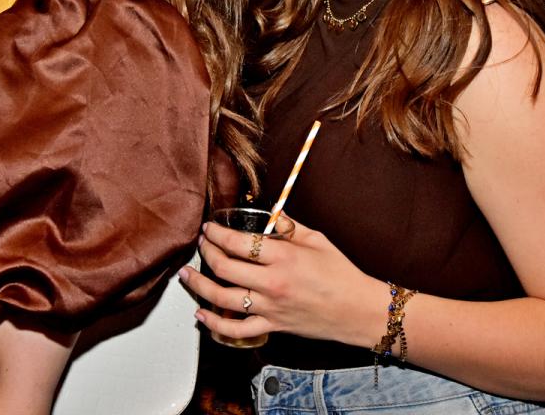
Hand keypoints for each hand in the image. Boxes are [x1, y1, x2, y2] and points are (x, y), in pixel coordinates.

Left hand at [179, 217, 381, 347]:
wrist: (357, 310)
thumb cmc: (341, 273)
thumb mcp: (317, 240)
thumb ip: (288, 226)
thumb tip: (268, 214)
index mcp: (283, 257)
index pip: (238, 243)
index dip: (217, 234)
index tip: (210, 228)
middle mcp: (272, 283)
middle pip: (224, 268)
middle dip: (206, 253)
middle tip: (200, 245)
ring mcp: (270, 308)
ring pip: (222, 299)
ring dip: (199, 286)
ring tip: (187, 275)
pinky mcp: (272, 327)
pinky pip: (236, 330)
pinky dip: (214, 324)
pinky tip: (202, 314)